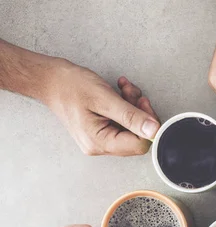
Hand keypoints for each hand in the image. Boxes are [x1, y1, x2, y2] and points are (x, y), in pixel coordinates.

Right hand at [44, 59, 159, 155]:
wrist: (49, 79)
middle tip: (132, 94)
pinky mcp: (101, 130)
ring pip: (131, 128)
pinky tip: (120, 92)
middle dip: (140, 112)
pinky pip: (123, 122)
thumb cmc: (70, 86)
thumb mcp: (105, 98)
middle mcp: (100, 145)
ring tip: (124, 90)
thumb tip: (154, 130)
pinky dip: (126, 106)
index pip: (139, 144)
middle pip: (137, 137)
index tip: (143, 104)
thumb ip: (131, 116)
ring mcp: (100, 139)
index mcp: (100, 142)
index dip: (147, 125)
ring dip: (133, 106)